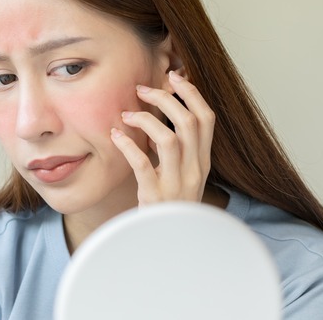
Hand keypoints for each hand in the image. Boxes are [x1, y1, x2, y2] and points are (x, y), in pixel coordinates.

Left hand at [111, 71, 214, 204]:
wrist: (170, 244)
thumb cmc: (171, 206)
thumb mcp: (184, 175)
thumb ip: (179, 149)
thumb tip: (163, 115)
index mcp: (203, 162)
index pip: (207, 119)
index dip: (192, 94)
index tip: (174, 78)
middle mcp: (194, 170)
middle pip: (188, 122)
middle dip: (165, 98)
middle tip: (142, 90)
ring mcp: (176, 183)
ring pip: (168, 139)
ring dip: (146, 119)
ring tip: (126, 115)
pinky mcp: (155, 196)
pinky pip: (142, 164)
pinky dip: (128, 145)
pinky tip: (115, 135)